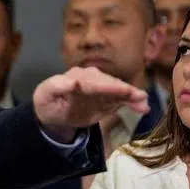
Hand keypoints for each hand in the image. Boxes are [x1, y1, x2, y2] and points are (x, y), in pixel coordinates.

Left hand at [32, 66, 147, 141]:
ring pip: (119, 91)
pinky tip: (142, 108)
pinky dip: (132, 103)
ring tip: (144, 103)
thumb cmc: (48, 101)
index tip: (122, 89)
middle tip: (141, 97)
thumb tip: (73, 82)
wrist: (54, 111)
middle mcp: (92, 78)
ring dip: (132, 97)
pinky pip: (122, 99)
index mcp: (76, 76)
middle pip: (110, 85)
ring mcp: (102, 88)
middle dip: (124, 91)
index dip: (108, 87)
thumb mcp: (45, 94)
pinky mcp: (108, 98)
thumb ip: (56, 86)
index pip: (93, 83)